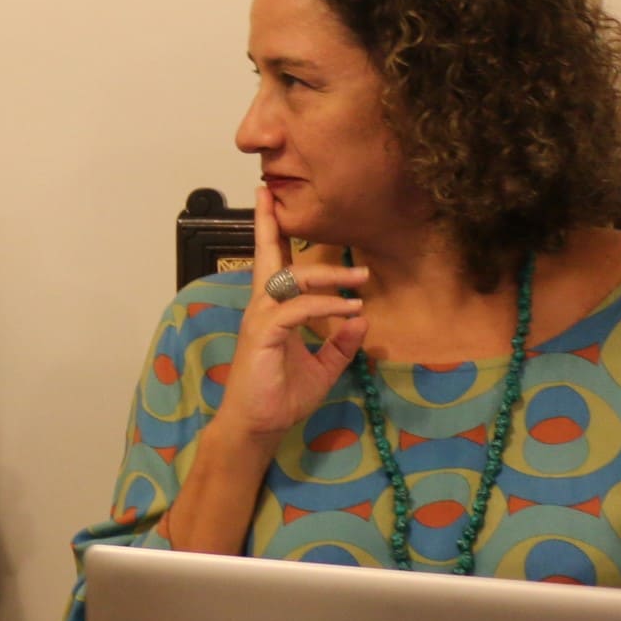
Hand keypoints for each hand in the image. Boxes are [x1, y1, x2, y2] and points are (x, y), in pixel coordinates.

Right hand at [213, 186, 369, 446]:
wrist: (259, 426)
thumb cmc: (281, 397)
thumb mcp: (322, 368)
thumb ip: (340, 344)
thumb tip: (361, 319)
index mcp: (273, 311)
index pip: (275, 266)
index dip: (273, 233)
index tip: (268, 200)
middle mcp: (263, 308)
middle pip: (267, 257)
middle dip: (269, 224)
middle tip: (273, 194)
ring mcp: (261, 319)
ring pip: (292, 280)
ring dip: (328, 276)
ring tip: (362, 279)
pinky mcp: (264, 334)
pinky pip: (297, 309)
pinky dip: (325, 306)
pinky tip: (349, 310)